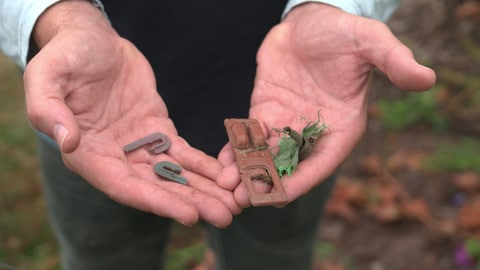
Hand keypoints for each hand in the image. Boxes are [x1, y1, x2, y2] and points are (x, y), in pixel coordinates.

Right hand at [24, 1, 239, 226]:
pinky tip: (225, 175)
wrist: (91, 39)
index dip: (157, 201)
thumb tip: (69, 142)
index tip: (189, 214)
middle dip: (191, 202)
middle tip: (225, 216)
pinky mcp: (157, 129)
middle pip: (156, 187)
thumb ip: (50, 111)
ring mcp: (138, 145)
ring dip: (204, 190)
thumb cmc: (65, 57)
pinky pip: (183, 152)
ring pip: (174, 174)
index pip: (124, 187)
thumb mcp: (46, 78)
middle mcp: (115, 157)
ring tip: (234, 204)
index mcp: (87, 154)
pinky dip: (204, 165)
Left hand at [217, 3, 435, 206]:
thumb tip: (427, 78)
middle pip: (289, 166)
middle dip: (265, 183)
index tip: (277, 197)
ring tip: (224, 185)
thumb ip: (393, 61)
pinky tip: (221, 162)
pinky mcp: (266, 111)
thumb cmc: (344, 33)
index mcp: (342, 127)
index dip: (301, 180)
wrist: (311, 20)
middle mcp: (313, 132)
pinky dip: (237, 149)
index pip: (322, 162)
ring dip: (246, 171)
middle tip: (240, 199)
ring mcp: (287, 123)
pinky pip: (250, 136)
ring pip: (265, 155)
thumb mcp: (370, 43)